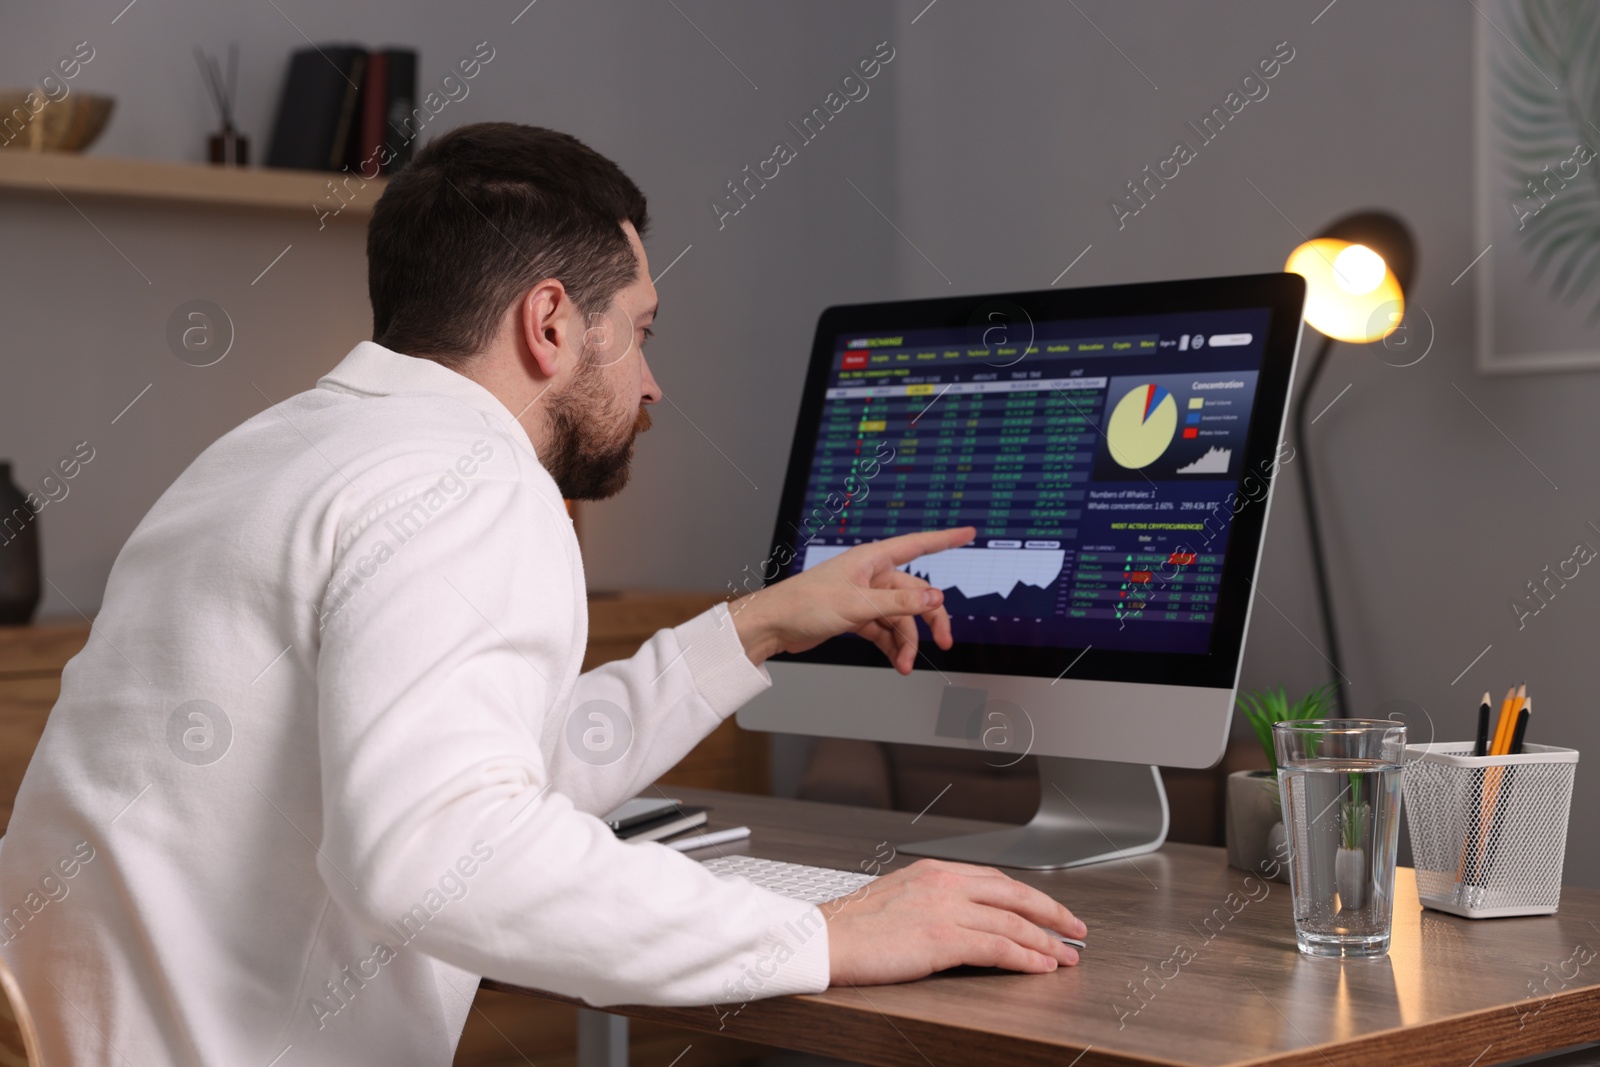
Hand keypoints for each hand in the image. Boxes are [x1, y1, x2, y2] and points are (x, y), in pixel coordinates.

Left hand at [730, 527, 975, 673]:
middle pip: (915, 594)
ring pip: (900, 617)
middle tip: (946, 642)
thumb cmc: (805, 604)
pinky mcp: (856, 616)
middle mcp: (871, 575)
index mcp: (872, 559)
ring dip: (907, 641)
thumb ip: (900, 604)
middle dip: (931, 619)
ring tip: (905, 664)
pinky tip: (896, 661)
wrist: (774, 625)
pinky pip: (885, 630)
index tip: (969, 532)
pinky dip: (892, 645)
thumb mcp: (858, 605)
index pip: (918, 544)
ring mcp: (865, 597)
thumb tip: (936, 598)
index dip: (946, 538)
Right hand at [823, 859, 1086, 983]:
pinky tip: (1041, 967)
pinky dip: (1026, 957)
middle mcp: (944, 883)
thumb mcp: (895, 899)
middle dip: (1051, 913)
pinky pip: (998, 947)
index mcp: (933, 871)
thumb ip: (929, 901)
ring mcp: (945, 909)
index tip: (1047, 909)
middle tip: (1076, 928)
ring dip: (1046, 941)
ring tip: (1067, 956)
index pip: (996, 879)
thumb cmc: (849, 927)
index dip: (1028, 895)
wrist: (822, 939)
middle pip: (1015, 894)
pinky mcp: (942, 938)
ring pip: (1013, 922)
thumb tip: (956, 919)